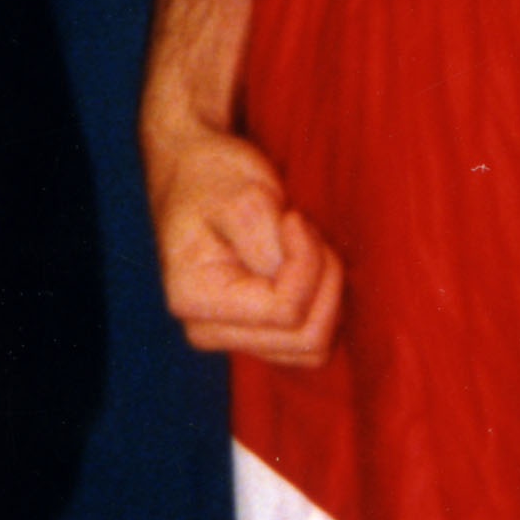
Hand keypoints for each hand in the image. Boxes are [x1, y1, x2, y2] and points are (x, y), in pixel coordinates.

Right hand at [144, 122, 343, 365]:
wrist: (195, 173)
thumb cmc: (212, 177)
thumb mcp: (239, 195)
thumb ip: (264, 240)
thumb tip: (289, 277)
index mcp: (194, 298)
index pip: (284, 311)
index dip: (307, 264)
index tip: (295, 218)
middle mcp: (209, 329)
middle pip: (304, 338)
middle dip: (322, 279)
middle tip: (304, 230)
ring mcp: (233, 337)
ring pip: (313, 346)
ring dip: (324, 291)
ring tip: (302, 244)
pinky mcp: (256, 334)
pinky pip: (311, 341)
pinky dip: (321, 301)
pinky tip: (303, 263)